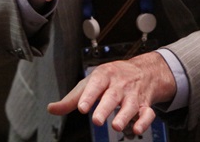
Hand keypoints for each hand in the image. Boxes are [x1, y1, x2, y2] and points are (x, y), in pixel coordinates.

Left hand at [47, 51, 175, 135]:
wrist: (142, 71)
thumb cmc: (111, 78)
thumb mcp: (90, 83)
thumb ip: (72, 98)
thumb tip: (52, 109)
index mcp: (103, 76)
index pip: (95, 85)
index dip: (88, 96)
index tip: (81, 108)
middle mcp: (119, 85)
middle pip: (112, 96)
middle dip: (104, 108)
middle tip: (96, 120)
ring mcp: (133, 95)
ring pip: (130, 105)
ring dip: (124, 116)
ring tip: (116, 126)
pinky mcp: (144, 105)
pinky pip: (147, 113)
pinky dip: (143, 121)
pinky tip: (136, 129)